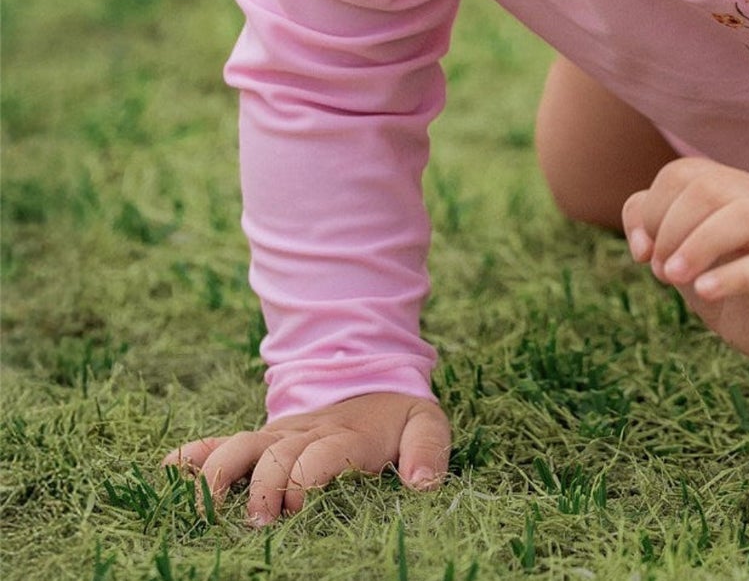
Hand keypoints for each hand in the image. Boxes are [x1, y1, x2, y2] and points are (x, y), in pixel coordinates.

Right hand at [163, 391, 450, 525]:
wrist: (370, 376)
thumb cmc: (396, 418)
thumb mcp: (424, 424)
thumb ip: (428, 450)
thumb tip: (424, 485)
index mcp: (346, 436)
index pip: (321, 456)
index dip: (307, 480)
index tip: (299, 507)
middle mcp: (304, 436)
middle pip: (275, 458)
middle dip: (264, 489)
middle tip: (259, 524)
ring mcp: (276, 438)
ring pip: (239, 448)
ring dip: (219, 476)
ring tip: (207, 510)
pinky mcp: (258, 441)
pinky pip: (220, 443)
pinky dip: (192, 456)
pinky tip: (168, 470)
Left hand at [622, 157, 748, 358]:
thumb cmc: (726, 268)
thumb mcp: (681, 245)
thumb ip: (648, 225)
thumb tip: (641, 247)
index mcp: (726, 186)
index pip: (680, 174)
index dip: (652, 212)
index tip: (647, 253)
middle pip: (708, 189)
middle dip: (670, 229)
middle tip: (662, 272)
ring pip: (744, 216)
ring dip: (698, 245)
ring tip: (674, 277)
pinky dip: (729, 278)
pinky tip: (704, 291)